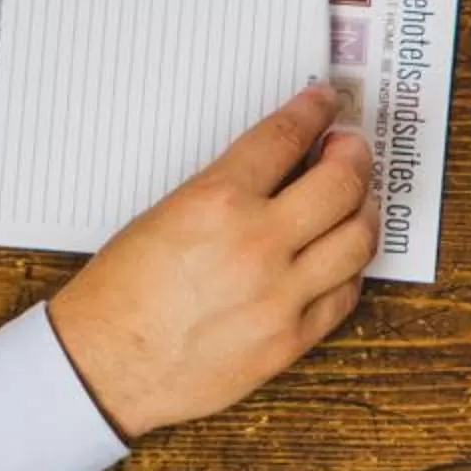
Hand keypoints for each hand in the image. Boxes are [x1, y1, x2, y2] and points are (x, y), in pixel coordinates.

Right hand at [47, 86, 376, 439]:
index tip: (323, 104)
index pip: (285, 138)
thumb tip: (278, 168)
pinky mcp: (291, 339)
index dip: (313, 112)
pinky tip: (340, 256)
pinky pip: (345, 294)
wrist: (106, 367)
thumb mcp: (163, 215)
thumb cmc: (120, 293)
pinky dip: (349, 268)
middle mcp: (257, 245)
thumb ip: (226, 190)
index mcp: (216, 202)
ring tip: (354, 202)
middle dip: (354, 155)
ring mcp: (281, 296)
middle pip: (341, 183)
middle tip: (349, 149)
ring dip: (363, 210)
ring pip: (357, 239)